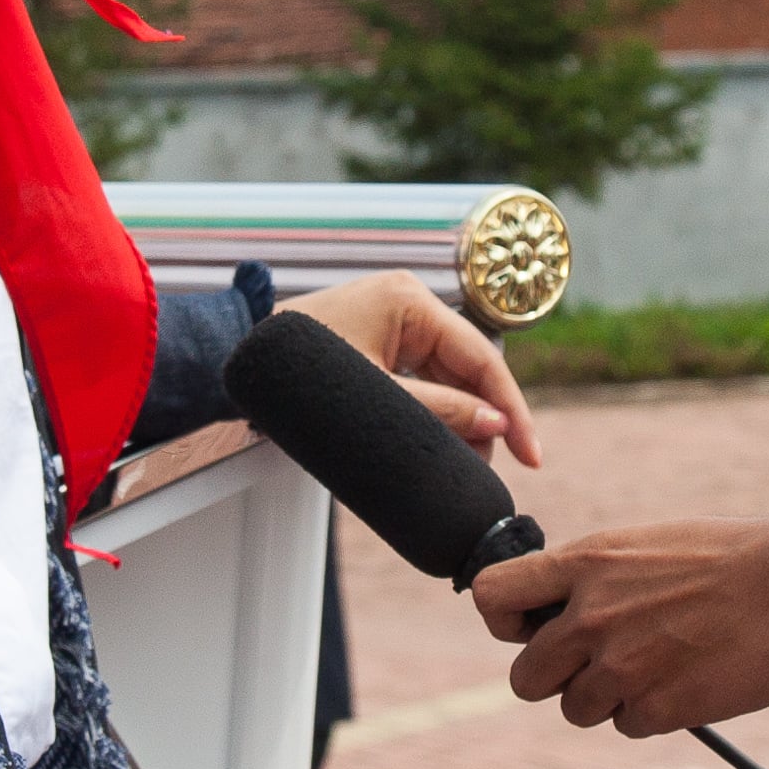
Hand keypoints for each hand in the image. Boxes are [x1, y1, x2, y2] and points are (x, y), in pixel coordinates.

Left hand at [294, 272, 542, 470]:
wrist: (238, 361)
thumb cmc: (296, 372)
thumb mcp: (375, 396)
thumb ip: (438, 410)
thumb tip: (495, 426)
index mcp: (410, 299)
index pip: (482, 356)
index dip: (511, 408)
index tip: (531, 453)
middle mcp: (408, 302)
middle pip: (469, 367)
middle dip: (485, 419)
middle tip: (495, 468)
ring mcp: (394, 320)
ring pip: (448, 376)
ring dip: (462, 419)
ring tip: (468, 463)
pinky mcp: (380, 340)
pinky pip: (424, 377)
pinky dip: (436, 411)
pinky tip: (443, 444)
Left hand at [474, 510, 768, 734]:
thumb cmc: (737, 556)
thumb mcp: (648, 546)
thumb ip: (598, 579)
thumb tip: (564, 614)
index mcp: (586, 563)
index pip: (491, 596)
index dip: (505, 620)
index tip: (532, 626)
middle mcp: (590, 617)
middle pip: (525, 677)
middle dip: (558, 676)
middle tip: (604, 661)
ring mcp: (620, 667)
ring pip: (576, 709)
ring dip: (609, 698)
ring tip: (661, 665)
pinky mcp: (657, 709)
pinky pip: (628, 726)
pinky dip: (654, 713)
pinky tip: (691, 681)